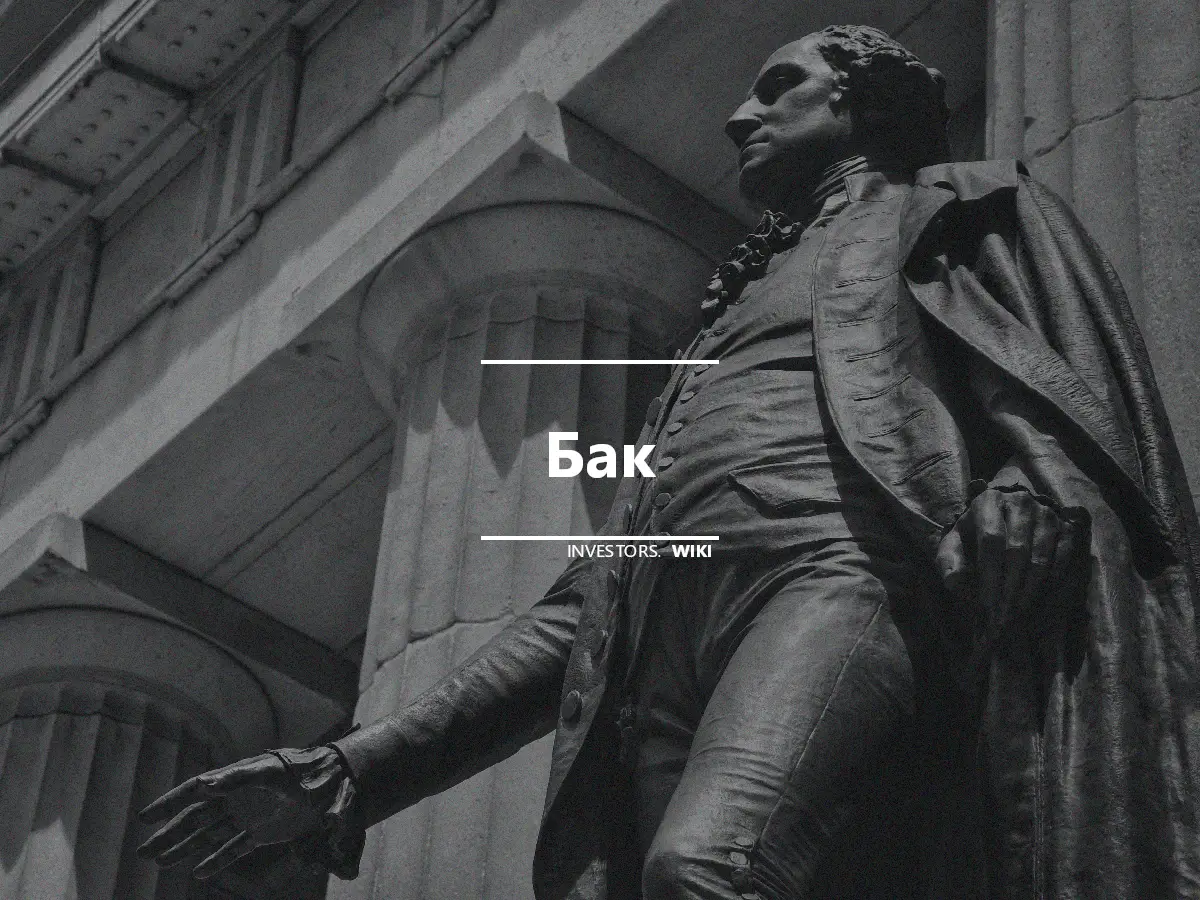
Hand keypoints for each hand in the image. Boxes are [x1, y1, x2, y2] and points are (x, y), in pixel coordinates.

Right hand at [136, 747, 341, 879]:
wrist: (334, 780)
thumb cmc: (302, 770)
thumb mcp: (270, 772)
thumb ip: (238, 778)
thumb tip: (203, 785)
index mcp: (235, 778)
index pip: (195, 792)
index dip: (169, 803)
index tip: (144, 817)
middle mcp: (237, 798)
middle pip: (196, 819)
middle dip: (169, 834)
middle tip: (142, 851)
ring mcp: (249, 816)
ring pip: (210, 835)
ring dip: (186, 849)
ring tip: (160, 862)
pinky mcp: (264, 832)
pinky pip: (235, 849)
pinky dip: (217, 861)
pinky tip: (199, 873)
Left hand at [936, 484, 1090, 647]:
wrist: (1006, 508)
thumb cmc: (976, 531)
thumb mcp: (955, 541)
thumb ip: (949, 561)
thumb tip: (955, 584)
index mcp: (988, 503)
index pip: (991, 541)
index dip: (990, 575)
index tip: (987, 605)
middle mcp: (1020, 503)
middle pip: (1018, 551)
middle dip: (1010, 588)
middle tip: (1003, 616)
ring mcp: (1046, 513)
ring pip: (1041, 556)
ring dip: (1029, 588)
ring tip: (1017, 612)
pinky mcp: (1065, 525)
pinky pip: (1063, 556)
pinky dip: (1051, 580)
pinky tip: (1038, 597)